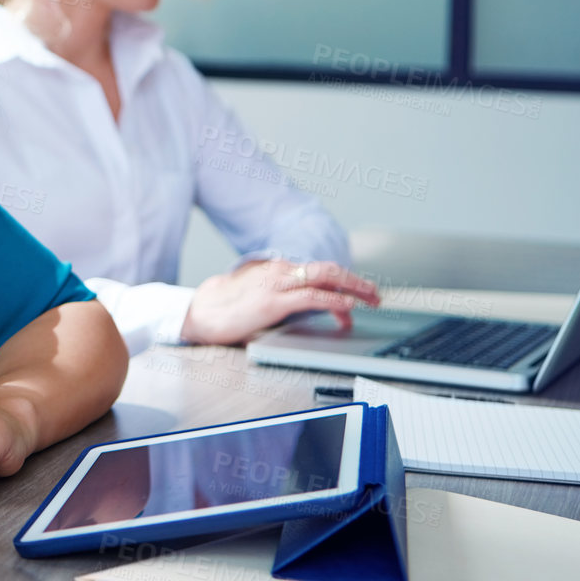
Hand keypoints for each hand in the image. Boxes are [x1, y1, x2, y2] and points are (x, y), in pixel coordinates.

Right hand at [179, 258, 378, 345]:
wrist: (202, 311)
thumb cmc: (229, 306)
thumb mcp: (261, 295)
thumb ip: (284, 296)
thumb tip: (310, 309)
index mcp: (279, 270)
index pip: (321, 271)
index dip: (345, 281)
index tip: (361, 295)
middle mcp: (281, 271)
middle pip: (329, 269)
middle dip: (357, 281)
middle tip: (376, 295)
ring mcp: (277, 284)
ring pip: (325, 277)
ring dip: (353, 288)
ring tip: (371, 299)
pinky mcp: (273, 302)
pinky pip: (311, 297)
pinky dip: (334, 301)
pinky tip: (347, 307)